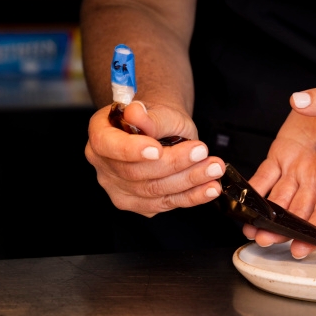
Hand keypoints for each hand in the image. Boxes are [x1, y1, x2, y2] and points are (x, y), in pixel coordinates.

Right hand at [85, 100, 225, 216]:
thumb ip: (150, 116)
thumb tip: (136, 112)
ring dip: (189, 180)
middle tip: (201, 152)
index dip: (130, 150)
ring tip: (214, 168)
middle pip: (135, 173)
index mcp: (101, 133)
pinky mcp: (139, 204)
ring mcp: (119, 188)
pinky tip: (210, 189)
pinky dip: (192, 197)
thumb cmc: (159, 119)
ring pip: (154, 191)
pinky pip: (166, 204)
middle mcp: (104, 164)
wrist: (165, 132)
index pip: (107, 145)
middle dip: (174, 164)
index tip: (157, 149)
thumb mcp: (160, 111)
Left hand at [243, 76, 315, 257]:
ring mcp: (298, 169)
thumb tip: (300, 100)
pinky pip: (264, 177)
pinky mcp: (281, 156)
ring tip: (251, 230)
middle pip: (301, 210)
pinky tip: (238, 202)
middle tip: (266, 240)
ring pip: (280, 201)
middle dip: (284, 229)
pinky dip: (251, 191)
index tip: (304, 247)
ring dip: (265, 217)